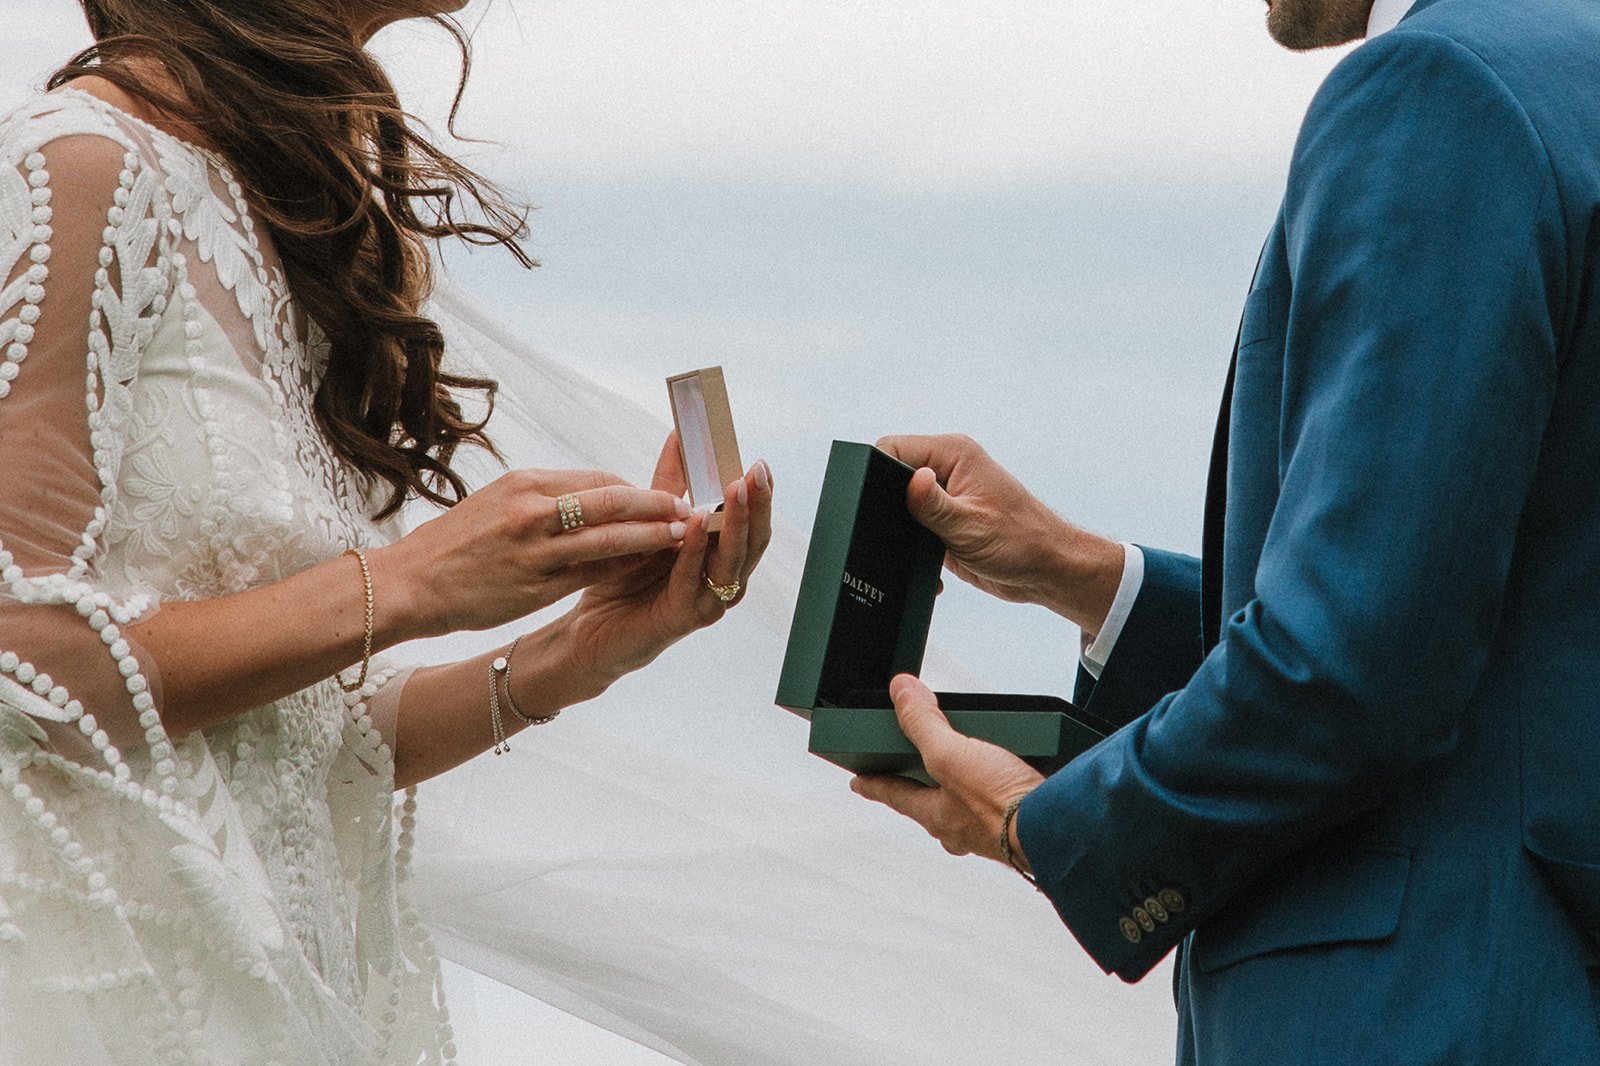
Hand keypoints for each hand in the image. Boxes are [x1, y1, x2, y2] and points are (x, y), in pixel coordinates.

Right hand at [372, 467, 690, 638]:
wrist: (409, 583)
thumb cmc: (456, 545)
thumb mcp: (498, 503)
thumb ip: (543, 498)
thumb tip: (589, 497)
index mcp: (525, 483)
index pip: (596, 480)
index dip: (633, 489)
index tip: (657, 496)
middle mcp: (532, 509)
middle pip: (611, 498)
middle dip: (655, 502)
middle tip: (688, 507)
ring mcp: (534, 548)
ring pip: (609, 535)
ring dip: (652, 534)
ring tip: (682, 535)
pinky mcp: (534, 584)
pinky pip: (592, 573)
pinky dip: (624, 567)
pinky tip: (645, 568)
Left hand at [558, 433, 774, 684]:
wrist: (592, 627)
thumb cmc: (624, 575)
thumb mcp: (648, 520)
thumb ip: (669, 483)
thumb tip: (679, 435)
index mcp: (720, 557)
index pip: (752, 524)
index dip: (760, 496)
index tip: (759, 463)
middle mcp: (722, 580)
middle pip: (753, 541)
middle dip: (757, 505)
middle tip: (757, 473)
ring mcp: (706, 601)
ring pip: (732, 562)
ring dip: (734, 525)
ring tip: (735, 491)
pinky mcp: (682, 617)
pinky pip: (693, 581)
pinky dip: (695, 551)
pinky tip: (695, 525)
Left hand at [851, 675, 1044, 867]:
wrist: (1058, 830)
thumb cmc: (1001, 805)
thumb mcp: (950, 755)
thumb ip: (923, 723)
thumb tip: (900, 691)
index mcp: (937, 814)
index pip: (894, 794)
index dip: (874, 784)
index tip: (858, 783)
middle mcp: (961, 828)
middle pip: (930, 807)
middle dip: (920, 793)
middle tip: (911, 779)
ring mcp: (992, 830)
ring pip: (965, 811)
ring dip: (961, 794)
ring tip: (966, 771)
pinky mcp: (1022, 824)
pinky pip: (1001, 806)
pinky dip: (999, 791)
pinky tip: (1012, 778)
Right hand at [876, 433, 1123, 634]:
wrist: (1047, 570)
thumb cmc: (1022, 542)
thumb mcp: (970, 526)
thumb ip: (933, 505)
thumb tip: (909, 481)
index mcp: (954, 454)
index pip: (895, 447)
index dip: (878, 472)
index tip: (876, 501)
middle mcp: (947, 469)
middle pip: (892, 475)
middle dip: (889, 504)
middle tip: (904, 529)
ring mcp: (944, 495)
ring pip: (899, 503)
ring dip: (903, 527)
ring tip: (922, 544)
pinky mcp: (943, 520)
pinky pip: (913, 526)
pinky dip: (914, 543)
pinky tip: (930, 561)